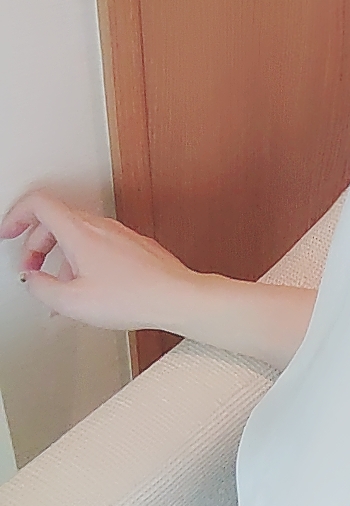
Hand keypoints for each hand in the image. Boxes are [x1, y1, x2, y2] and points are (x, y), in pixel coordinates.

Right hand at [0, 188, 196, 331]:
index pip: (39, 204)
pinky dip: (83, 259)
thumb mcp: (73, 302)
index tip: (8, 231)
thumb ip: (42, 289)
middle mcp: (101, 226)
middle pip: (56, 220)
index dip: (16, 214)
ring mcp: (120, 234)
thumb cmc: (134, 297)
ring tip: (59, 282)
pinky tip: (88, 286)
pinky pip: (100, 244)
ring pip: (79, 233)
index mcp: (80, 232)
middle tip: (31, 267)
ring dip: (60, 254)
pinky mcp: (135, 246)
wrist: (177, 297)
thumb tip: (33, 280)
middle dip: (36, 243)